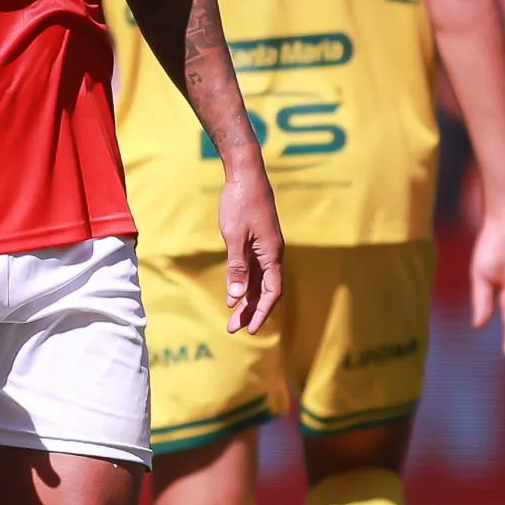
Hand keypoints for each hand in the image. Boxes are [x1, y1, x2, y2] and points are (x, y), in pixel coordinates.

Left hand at [216, 153, 284, 332]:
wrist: (246, 175)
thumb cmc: (240, 203)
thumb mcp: (234, 236)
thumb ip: (236, 267)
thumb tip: (235, 297)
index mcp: (271, 254)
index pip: (271, 292)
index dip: (262, 312)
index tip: (251, 329)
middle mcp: (272, 254)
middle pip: (265, 291)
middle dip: (250, 311)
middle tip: (233, 330)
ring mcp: (265, 248)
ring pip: (258, 282)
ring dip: (246, 301)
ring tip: (232, 319)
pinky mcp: (257, 242)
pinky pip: (254, 270)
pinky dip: (244, 284)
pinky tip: (233, 295)